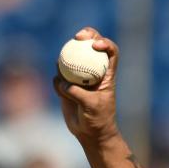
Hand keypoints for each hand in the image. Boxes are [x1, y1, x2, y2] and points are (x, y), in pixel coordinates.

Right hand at [53, 27, 120, 145]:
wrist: (90, 132)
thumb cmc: (98, 119)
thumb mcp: (92, 106)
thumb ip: (77, 93)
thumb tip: (63, 83)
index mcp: (107, 73)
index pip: (111, 52)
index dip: (105, 43)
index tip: (96, 45)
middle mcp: (94, 71)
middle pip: (90, 46)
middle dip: (86, 35)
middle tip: (77, 37)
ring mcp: (79, 76)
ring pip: (71, 58)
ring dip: (66, 59)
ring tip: (63, 69)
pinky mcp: (66, 85)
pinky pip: (58, 77)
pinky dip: (58, 82)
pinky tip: (61, 91)